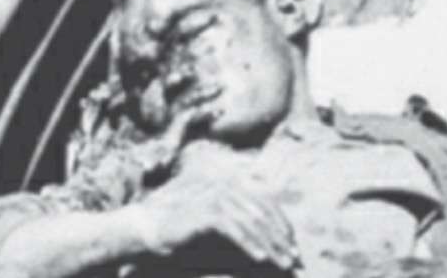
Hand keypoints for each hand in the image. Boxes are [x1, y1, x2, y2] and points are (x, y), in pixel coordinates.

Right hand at [132, 175, 299, 271]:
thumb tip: (270, 237)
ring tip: (282, 262)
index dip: (282, 223)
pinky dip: (249, 243)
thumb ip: (241, 224)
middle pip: (263, 210)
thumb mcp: (219, 224)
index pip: (266, 200)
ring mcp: (215, 195)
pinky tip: (261, 258)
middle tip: (294, 258)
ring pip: (252, 220)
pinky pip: (234, 229)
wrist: (152, 229)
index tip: (293, 245)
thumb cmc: (186, 229)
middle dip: (281, 236)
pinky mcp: (206, 211)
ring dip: (270, 243)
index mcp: (231, 183)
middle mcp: (225, 184)